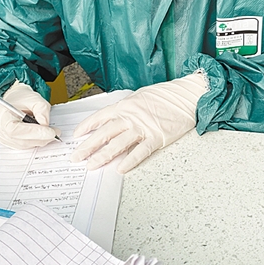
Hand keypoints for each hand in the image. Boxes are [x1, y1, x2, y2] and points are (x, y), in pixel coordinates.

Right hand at [0, 80, 59, 148]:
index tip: (50, 132)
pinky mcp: (12, 144)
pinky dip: (36, 141)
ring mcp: (5, 139)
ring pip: (26, 145)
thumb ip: (41, 108)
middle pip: (22, 141)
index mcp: (3, 118)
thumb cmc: (21, 99)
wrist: (14, 101)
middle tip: (56, 132)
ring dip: (40, 140)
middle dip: (41, 137)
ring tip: (51, 132)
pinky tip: (43, 134)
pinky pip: (26, 146)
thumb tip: (45, 123)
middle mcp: (1, 131)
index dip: (33, 132)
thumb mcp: (33, 97)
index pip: (16, 130)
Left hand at [71, 72, 206, 173]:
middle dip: (88, 146)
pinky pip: (140, 151)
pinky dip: (130, 161)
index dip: (87, 126)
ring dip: (103, 155)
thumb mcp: (140, 97)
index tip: (77, 136)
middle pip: (104, 133)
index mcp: (125, 105)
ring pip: (118, 144)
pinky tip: (120, 169)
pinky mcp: (157, 137)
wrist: (187, 96)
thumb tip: (114, 120)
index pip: (100, 117)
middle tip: (76, 157)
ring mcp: (143, 127)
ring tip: (91, 165)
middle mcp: (130, 116)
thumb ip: (126, 109)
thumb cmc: (165, 96)